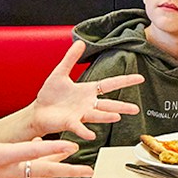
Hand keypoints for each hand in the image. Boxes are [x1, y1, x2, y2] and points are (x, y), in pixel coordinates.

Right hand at [0, 106, 87, 177]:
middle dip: (67, 170)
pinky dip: (42, 165)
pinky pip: (28, 172)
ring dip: (60, 169)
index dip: (51, 148)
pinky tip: (48, 154)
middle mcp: (5, 171)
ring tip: (82, 168)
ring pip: (38, 172)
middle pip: (43, 170)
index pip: (29, 152)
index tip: (71, 146)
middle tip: (90, 171)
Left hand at [27, 40, 142, 139]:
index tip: (140, 78)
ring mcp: (79, 115)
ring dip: (106, 117)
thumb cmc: (49, 95)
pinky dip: (85, 131)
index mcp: (88, 91)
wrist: (37, 112)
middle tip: (136, 109)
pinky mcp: (69, 123)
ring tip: (117, 117)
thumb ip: (71, 58)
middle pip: (108, 104)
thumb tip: (80, 42)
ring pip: (96, 115)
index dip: (125, 81)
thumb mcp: (60, 73)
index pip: (110, 84)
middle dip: (122, 106)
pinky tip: (91, 135)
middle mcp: (87, 104)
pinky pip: (79, 127)